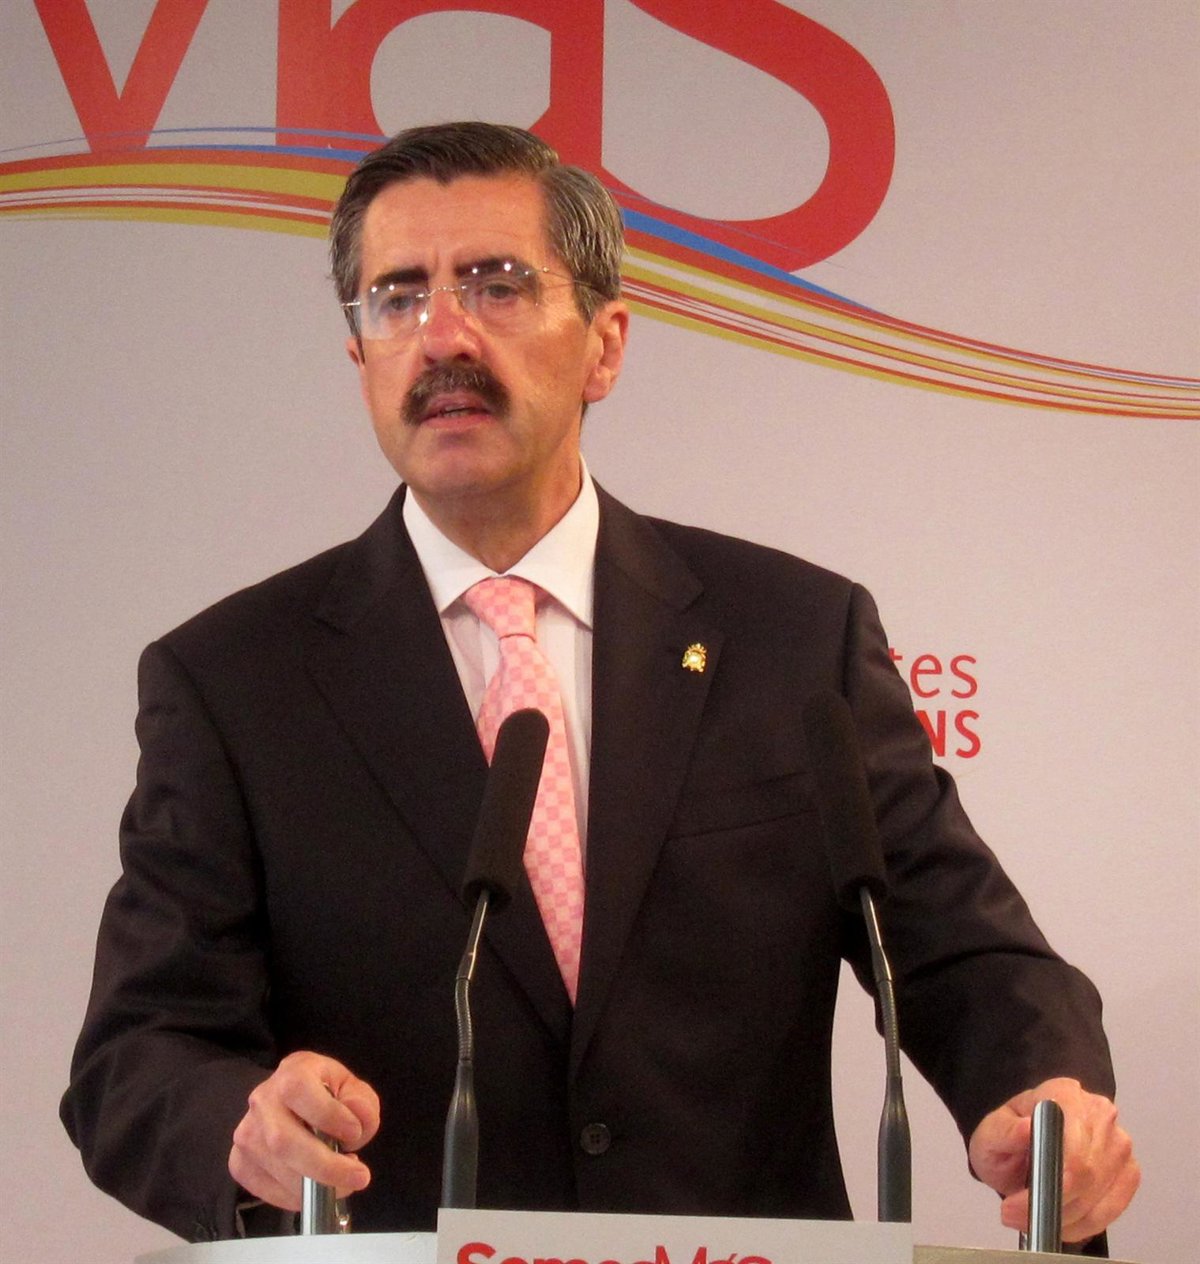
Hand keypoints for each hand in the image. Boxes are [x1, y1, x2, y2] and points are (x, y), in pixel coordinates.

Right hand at [229, 1050, 380, 1211]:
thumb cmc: (328, 1095)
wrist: (295, 1104)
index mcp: (293, 1072)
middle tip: (358, 1177)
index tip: (355, 1133)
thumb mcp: (353, 1089)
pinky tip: (315, 1191)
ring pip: (275, 1168)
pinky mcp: (239, 1161)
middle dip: (325, 1166)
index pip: (298, 1090)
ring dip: (314, 1185)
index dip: (328, 1115)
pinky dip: (294, 1198)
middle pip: (283, 1140)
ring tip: (342, 1181)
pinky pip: (263, 1188)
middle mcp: (263, 1100)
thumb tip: (356, 1122)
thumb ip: (361, 1103)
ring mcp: (247, 1132)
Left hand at [968, 1077, 1138, 1242]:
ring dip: (1064, 1220)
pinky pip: (1110, 1213)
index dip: (1053, 1184)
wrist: (1022, 1147)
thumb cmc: (1008, 1135)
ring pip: (1099, 1201)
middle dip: (1052, 1207)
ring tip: (1030, 1219)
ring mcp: (1119, 1145)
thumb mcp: (991, 1132)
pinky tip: (1057, 1222)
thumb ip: (1005, 1131)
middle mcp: (1100, 1115)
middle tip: (1016, 1216)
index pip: (1074, 1148)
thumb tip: (1028, 1128)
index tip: (1022, 1202)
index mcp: (1065, 1094)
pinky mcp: (1128, 1173)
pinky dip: (1081, 1225)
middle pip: (1089, 1177)